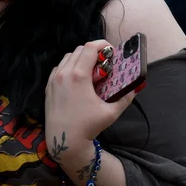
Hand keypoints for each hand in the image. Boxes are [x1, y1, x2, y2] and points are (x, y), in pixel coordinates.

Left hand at [45, 40, 134, 161]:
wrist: (64, 141)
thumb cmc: (88, 126)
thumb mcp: (111, 112)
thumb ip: (126, 97)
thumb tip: (136, 87)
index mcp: (79, 76)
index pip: (90, 48)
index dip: (102, 44)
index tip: (110, 50)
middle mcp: (64, 73)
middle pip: (79, 50)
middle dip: (93, 51)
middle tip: (103, 61)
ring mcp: (54, 79)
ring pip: (67, 57)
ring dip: (80, 58)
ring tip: (90, 69)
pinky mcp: (48, 86)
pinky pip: (59, 68)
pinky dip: (68, 66)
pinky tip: (76, 78)